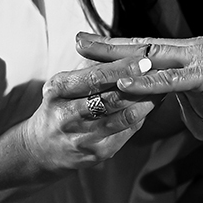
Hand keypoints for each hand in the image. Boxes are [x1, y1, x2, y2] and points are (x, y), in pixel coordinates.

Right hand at [18, 56, 159, 173]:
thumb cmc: (60, 106)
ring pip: (122, 117)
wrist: (41, 148)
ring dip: (146, 101)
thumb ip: (91, 65)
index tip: (144, 57)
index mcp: (57, 90)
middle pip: (110, 98)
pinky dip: (142, 117)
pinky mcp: (95, 154)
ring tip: (161, 87)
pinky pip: (126, 133)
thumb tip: (124, 48)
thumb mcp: (64, 82)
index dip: (122, 68)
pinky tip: (152, 105)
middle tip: (160, 70)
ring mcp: (81, 138)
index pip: (95, 77)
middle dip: (138, 83)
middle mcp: (66, 116)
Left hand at [75, 25, 202, 109]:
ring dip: (113, 67)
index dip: (113, 47)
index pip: (142, 47)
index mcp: (186, 52)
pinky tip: (125, 83)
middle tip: (70, 52)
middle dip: (100, 54)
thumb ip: (198, 85)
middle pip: (134, 50)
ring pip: (145, 62)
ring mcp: (194, 60)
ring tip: (85, 68)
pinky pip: (170, 80)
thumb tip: (189, 90)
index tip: (83, 44)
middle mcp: (185, 50)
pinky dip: (147, 81)